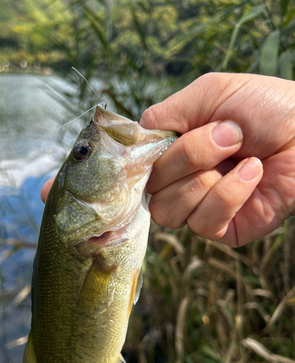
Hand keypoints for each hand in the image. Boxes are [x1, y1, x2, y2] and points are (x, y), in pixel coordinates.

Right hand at [140, 73, 294, 246]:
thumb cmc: (267, 107)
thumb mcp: (209, 93)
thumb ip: (164, 114)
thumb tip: (136, 143)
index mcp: (174, 152)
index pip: (137, 167)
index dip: (145, 158)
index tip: (167, 140)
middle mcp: (182, 182)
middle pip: (152, 190)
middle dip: (189, 158)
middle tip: (227, 136)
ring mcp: (201, 207)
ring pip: (170, 211)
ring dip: (207, 178)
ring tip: (243, 156)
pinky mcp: (224, 229)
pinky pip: (204, 222)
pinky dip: (230, 194)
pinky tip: (254, 173)